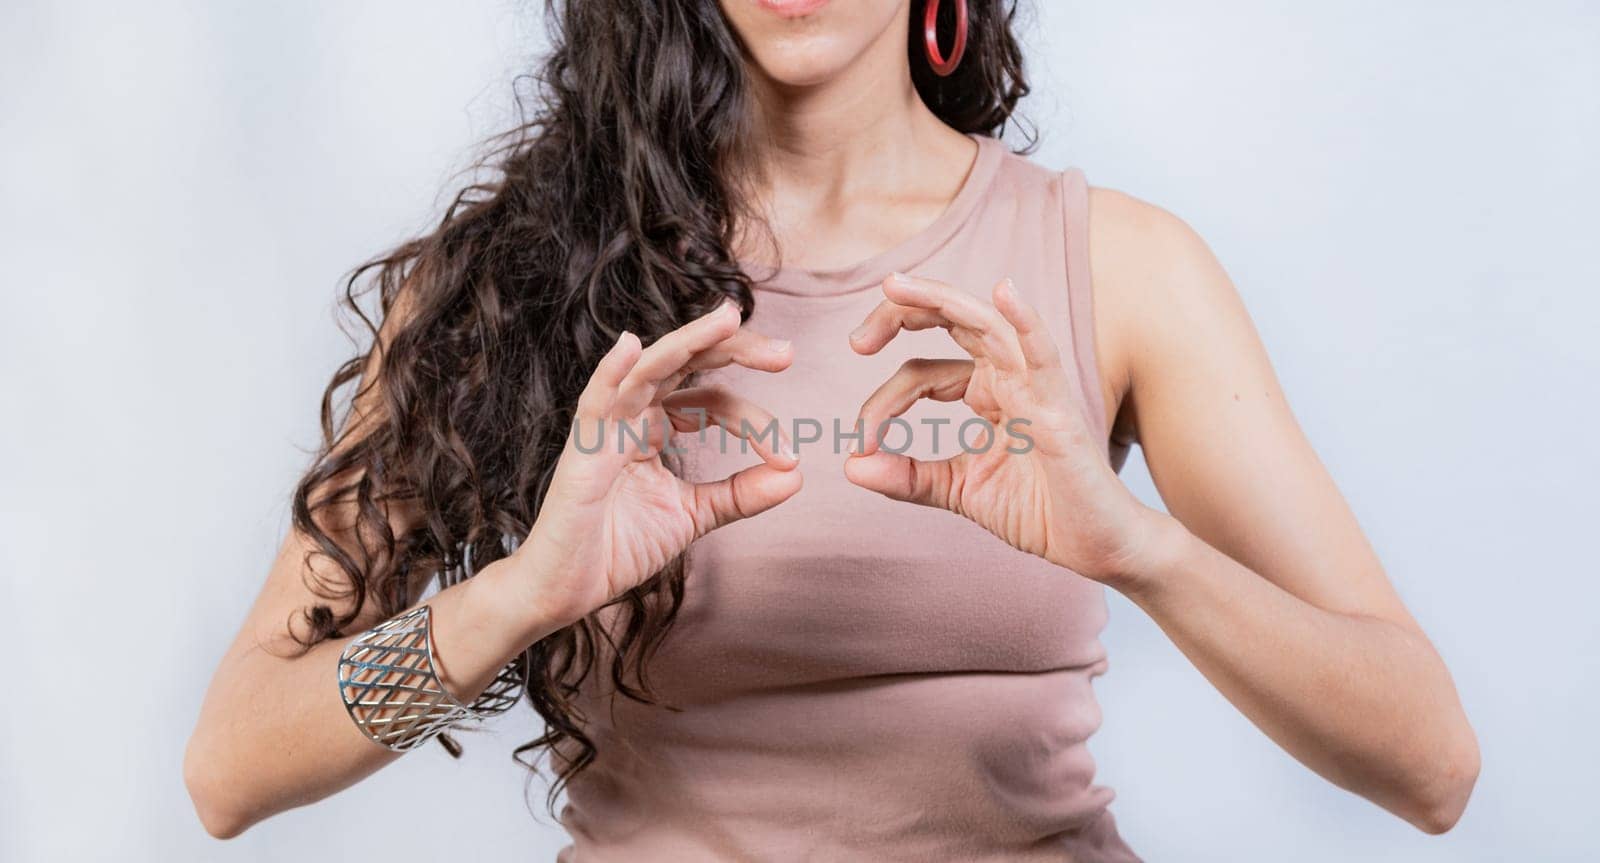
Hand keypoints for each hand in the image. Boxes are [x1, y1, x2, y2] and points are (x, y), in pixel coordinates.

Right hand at [505, 301, 802, 630]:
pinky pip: (596, 402)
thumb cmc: (618, 547)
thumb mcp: (694, 515)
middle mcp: (632, 415)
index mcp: (656, 425)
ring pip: (649, 369)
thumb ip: (741, 494)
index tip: (789, 457)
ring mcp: (606, 427)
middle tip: (785, 352)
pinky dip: (611, 372)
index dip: (756, 424)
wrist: (567, 589)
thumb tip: (796, 475)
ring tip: (727, 319)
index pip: (715, 402)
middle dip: (734, 350)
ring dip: (689, 342)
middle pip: (687, 364)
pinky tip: (631, 346)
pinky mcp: (582, 449)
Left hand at [844, 273, 1158, 584]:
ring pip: (985, 325)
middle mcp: (1010, 377)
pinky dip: (1027, 321)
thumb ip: (908, 478)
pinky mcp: (1058, 409)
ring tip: (896, 286)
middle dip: (900, 318)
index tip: (858, 444)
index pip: (919, 373)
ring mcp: (1036, 387)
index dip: (881, 403)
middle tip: (856, 339)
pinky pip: (1044, 356)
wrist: (1096, 546)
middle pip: (950, 324)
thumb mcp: (958, 491)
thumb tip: (851, 466)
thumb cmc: (1041, 512)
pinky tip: (1006, 292)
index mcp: (985, 391)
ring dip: (939, 301)